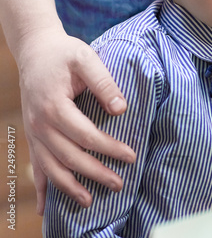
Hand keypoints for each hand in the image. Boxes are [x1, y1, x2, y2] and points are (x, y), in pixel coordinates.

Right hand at [17, 28, 135, 214]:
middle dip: (95, 172)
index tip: (131, 156)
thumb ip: (104, 82)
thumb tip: (121, 109)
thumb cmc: (64, 54)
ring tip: (89, 201)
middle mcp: (40, 123)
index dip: (109, 148)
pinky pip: (36, 165)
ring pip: (51, 167)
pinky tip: (45, 208)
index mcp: (54, 106)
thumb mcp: (85, 58)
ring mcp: (33, 132)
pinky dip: (42, 187)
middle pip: (69, 156)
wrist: (35, 50)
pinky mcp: (33, 135)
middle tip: (120, 184)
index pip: (86, 135)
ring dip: (69, 187)